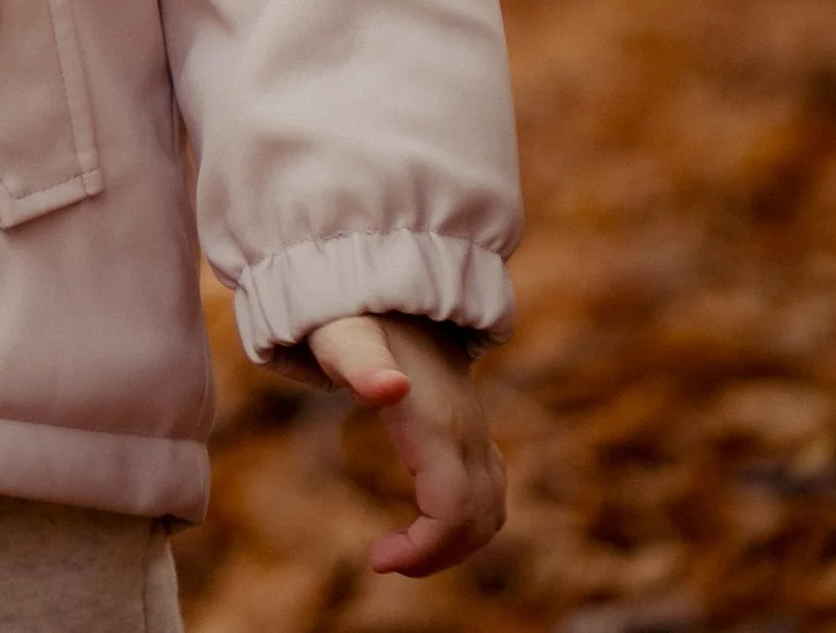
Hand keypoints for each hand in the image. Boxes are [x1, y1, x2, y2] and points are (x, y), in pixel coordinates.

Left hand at [307, 311, 505, 576]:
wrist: (383, 278)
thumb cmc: (352, 313)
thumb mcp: (345, 336)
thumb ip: (362, 363)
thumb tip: (390, 390)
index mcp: (438, 422)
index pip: (455, 512)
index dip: (424, 550)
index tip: (376, 558)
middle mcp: (465, 430)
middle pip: (478, 520)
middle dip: (436, 554)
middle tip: (383, 557)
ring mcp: (472, 427)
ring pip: (490, 508)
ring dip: (453, 541)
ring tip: (400, 547)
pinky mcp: (467, 425)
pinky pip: (486, 489)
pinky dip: (463, 520)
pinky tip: (423, 519)